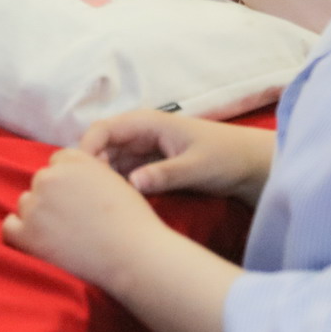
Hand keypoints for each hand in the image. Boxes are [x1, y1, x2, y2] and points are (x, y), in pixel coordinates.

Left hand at [2, 147, 169, 288]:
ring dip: (38, 217)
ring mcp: (36, 205)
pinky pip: (9, 227)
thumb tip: (67, 175)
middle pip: (40, 183)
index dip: (68, 183)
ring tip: (65, 236)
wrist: (133, 256)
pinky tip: (42, 244)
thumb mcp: (113, 181)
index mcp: (73, 160)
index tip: (79, 200)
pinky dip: (21, 235)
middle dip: (52, 199)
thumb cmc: (132, 222)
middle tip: (74, 222)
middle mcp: (50, 177)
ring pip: (26, 205)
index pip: (57, 163)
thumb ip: (86, 171)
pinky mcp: (27, 233)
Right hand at [78, 110, 275, 202]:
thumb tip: (133, 184)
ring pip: (108, 165)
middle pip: (99, 149)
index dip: (85, 151)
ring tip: (99, 207)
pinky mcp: (149, 168)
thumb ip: (165, 175)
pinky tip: (116, 208)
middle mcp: (139, 134)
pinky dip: (116, 189)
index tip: (80, 181)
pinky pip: (122, 176)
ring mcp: (143, 151)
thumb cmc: (227, 157)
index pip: (101, 130)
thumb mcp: (197, 167)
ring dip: (102, 183)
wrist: (251, 165)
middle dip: (90, 172)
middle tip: (87, 201)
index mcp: (146, 123)